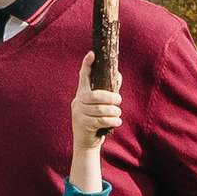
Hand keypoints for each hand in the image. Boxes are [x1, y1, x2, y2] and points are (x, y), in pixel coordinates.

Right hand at [70, 56, 121, 191]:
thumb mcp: (99, 106)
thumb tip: (118, 74)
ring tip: (118, 115)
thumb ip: (108, 91)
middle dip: (111, 98)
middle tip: (118, 102)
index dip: (87, 65)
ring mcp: (79, 113)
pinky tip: (116, 122)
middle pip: (96, 96)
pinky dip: (113, 121)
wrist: (85, 142)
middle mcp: (78, 102)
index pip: (83, 76)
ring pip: (101, 109)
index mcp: (82, 94)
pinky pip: (102, 121)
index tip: (92, 53)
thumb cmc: (95, 120)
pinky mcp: (83, 125)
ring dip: (114, 112)